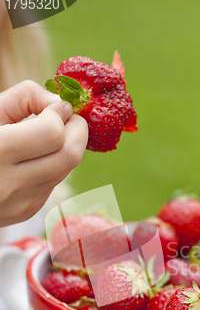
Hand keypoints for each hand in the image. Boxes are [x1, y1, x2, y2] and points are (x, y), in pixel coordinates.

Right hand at [0, 80, 87, 226]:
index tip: (56, 105)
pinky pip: (53, 183)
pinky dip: (54, 165)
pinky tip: (35, 157)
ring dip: (68, 148)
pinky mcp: (27, 211)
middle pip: (69, 156)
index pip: (52, 134)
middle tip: (69, 117)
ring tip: (50, 134)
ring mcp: (21, 202)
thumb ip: (24, 97)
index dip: (61, 113)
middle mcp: (11, 184)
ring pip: (66, 170)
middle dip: (78, 131)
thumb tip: (60, 103)